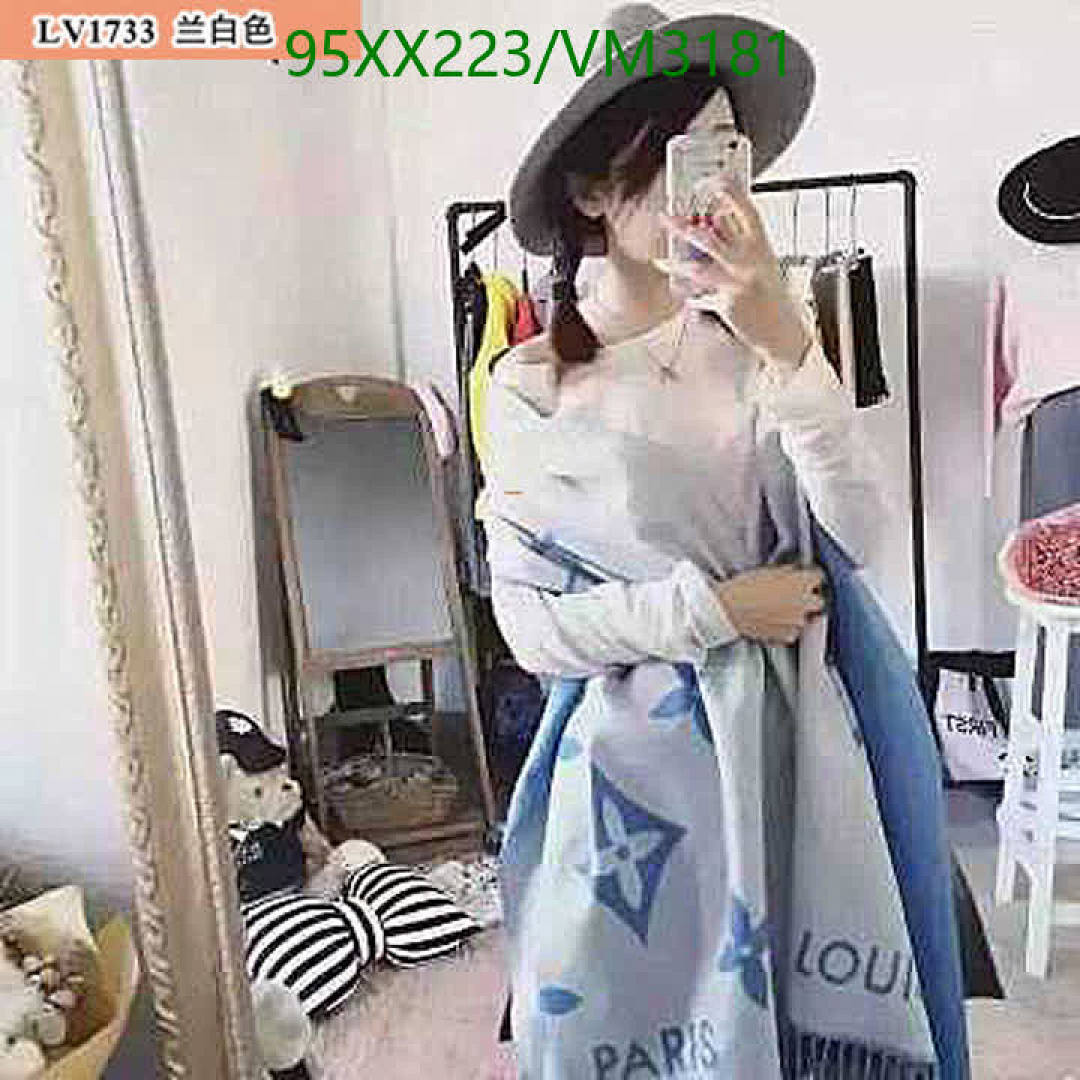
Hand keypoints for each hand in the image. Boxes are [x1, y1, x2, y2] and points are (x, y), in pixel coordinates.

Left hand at [658, 180, 810, 370]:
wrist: (783, 332)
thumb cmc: (773, 297)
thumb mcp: (764, 263)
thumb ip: (742, 242)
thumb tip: (718, 219)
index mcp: (761, 246)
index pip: (746, 210)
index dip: (730, 191)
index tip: (712, 180)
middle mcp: (749, 262)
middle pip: (710, 236)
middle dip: (683, 226)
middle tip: (665, 217)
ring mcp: (737, 283)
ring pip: (698, 268)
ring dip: (675, 263)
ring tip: (661, 260)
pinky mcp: (727, 304)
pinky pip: (700, 298)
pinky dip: (692, 297)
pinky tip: (685, 296)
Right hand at [713, 564, 825, 643]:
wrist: (728, 610)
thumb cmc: (742, 589)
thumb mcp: (766, 571)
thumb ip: (786, 573)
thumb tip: (792, 573)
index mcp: (801, 582)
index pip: (818, 577)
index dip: (809, 577)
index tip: (804, 579)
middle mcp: (804, 602)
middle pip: (818, 600)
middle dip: (809, 598)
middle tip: (794, 596)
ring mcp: (797, 621)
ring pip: (805, 617)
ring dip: (796, 614)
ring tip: (778, 610)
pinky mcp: (787, 636)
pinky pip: (793, 631)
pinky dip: (786, 627)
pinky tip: (773, 621)